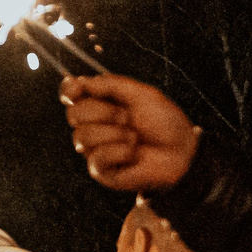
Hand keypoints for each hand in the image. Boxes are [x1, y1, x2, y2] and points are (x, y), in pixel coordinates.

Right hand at [59, 75, 198, 191]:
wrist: (182, 152)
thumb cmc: (165, 123)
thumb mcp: (141, 94)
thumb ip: (110, 85)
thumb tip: (81, 81)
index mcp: (101, 104)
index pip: (70, 96)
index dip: (69, 92)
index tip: (78, 89)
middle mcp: (94, 125)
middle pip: (74, 113)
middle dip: (103, 112)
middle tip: (127, 117)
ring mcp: (95, 148)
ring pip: (82, 136)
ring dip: (115, 134)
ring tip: (135, 137)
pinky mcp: (101, 170)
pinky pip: (97, 157)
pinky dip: (120, 152)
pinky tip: (134, 154)